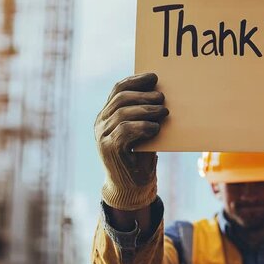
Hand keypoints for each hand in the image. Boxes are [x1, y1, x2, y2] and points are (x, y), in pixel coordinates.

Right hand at [95, 73, 168, 209]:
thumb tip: (162, 92)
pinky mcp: (108, 149)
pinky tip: (155, 128)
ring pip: (123, 113)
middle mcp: (101, 123)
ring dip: (146, 110)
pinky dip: (142, 126)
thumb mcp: (143, 130)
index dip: (136, 80)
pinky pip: (125, 131)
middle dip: (143, 95)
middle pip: (121, 98)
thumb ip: (144, 113)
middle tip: (162, 98)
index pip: (118, 89)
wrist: (132, 186)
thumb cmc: (141, 156)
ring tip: (163, 112)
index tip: (154, 77)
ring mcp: (102, 136)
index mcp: (108, 114)